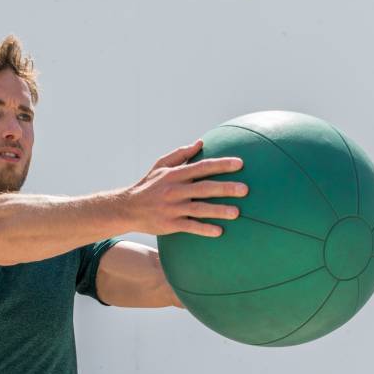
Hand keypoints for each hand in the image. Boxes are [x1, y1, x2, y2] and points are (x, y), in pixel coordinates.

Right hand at [122, 139, 246, 237]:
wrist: (128, 209)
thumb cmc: (148, 186)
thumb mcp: (160, 166)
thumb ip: (180, 154)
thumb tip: (200, 142)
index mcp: (175, 175)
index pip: (202, 167)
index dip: (221, 165)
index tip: (240, 163)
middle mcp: (175, 190)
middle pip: (204, 188)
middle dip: (226, 188)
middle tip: (245, 189)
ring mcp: (173, 208)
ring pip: (199, 209)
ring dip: (219, 211)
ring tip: (237, 213)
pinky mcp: (170, 224)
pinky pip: (190, 227)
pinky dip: (204, 229)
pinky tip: (219, 231)